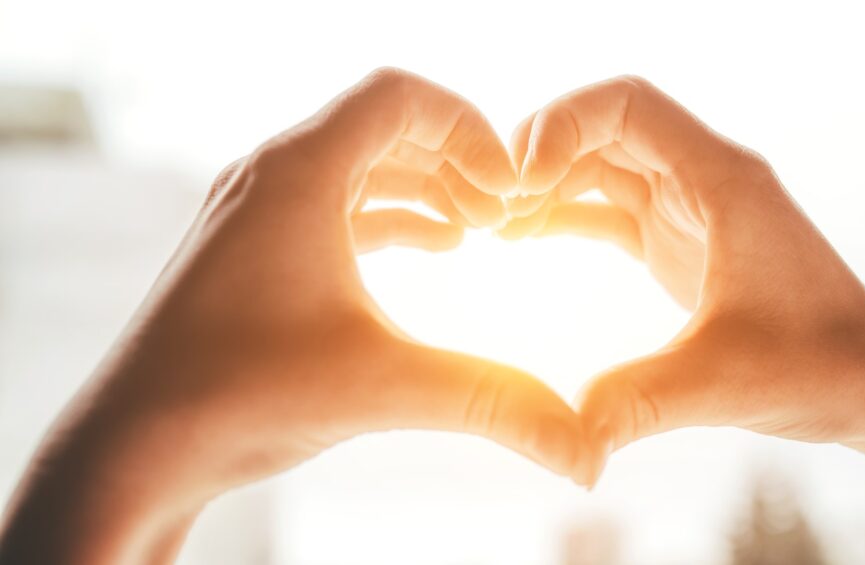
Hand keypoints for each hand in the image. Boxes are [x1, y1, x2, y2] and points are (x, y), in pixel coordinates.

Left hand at [0, 68, 588, 564]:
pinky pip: (334, 205)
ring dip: (424, 186)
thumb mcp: (386, 388)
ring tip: (480, 228)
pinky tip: (434, 251)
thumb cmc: (239, 397)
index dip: (471, 128)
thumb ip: (495, 405)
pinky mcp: (249, 250)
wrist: (133, 445)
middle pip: (382, 124)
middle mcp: (270, 175)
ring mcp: (253, 211)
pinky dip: (389, 216)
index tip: (512, 186)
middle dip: (455, 160)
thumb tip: (588, 454)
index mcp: (299, 172)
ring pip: (356, 164)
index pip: (399, 96)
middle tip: (504, 210)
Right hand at [510, 76, 864, 534]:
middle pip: (606, 126)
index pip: (628, 105)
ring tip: (497, 222)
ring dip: (549, 181)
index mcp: (722, 180)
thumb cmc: (820, 366)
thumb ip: (639, 401)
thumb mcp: (722, 382)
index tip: (516, 178)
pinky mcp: (680, 242)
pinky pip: (611, 205)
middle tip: (489, 203)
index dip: (562, 124)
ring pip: (604, 164)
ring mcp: (691, 209)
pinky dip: (566, 212)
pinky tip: (525, 236)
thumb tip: (569, 440)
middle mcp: (706, 179)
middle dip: (542, 151)